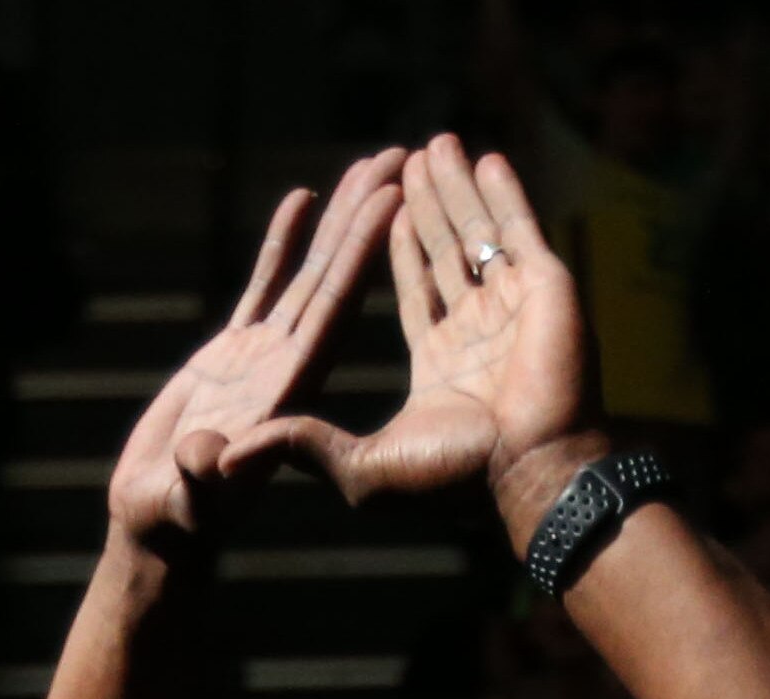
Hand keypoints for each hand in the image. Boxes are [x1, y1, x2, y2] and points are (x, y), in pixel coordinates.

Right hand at [108, 150, 404, 545]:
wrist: (162, 526)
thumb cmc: (176, 521)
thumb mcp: (191, 500)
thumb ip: (203, 474)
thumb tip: (210, 451)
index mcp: (289, 390)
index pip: (335, 310)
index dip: (363, 255)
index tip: (395, 203)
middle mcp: (288, 365)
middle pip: (335, 277)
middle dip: (365, 217)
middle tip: (398, 157)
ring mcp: (263, 355)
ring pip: (309, 274)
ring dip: (338, 222)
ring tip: (367, 166)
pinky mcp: (233, 352)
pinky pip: (267, 285)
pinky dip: (284, 244)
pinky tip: (303, 199)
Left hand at [223, 136, 593, 521]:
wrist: (531, 481)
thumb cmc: (457, 485)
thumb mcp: (362, 468)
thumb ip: (300, 447)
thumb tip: (224, 457)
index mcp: (438, 362)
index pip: (408, 287)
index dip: (384, 245)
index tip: (368, 203)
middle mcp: (475, 330)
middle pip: (438, 250)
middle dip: (417, 203)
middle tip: (396, 157)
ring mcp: (513, 307)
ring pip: (476, 233)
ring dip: (455, 190)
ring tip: (435, 144)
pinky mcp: (545, 289)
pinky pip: (520, 232)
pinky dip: (506, 197)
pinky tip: (486, 161)